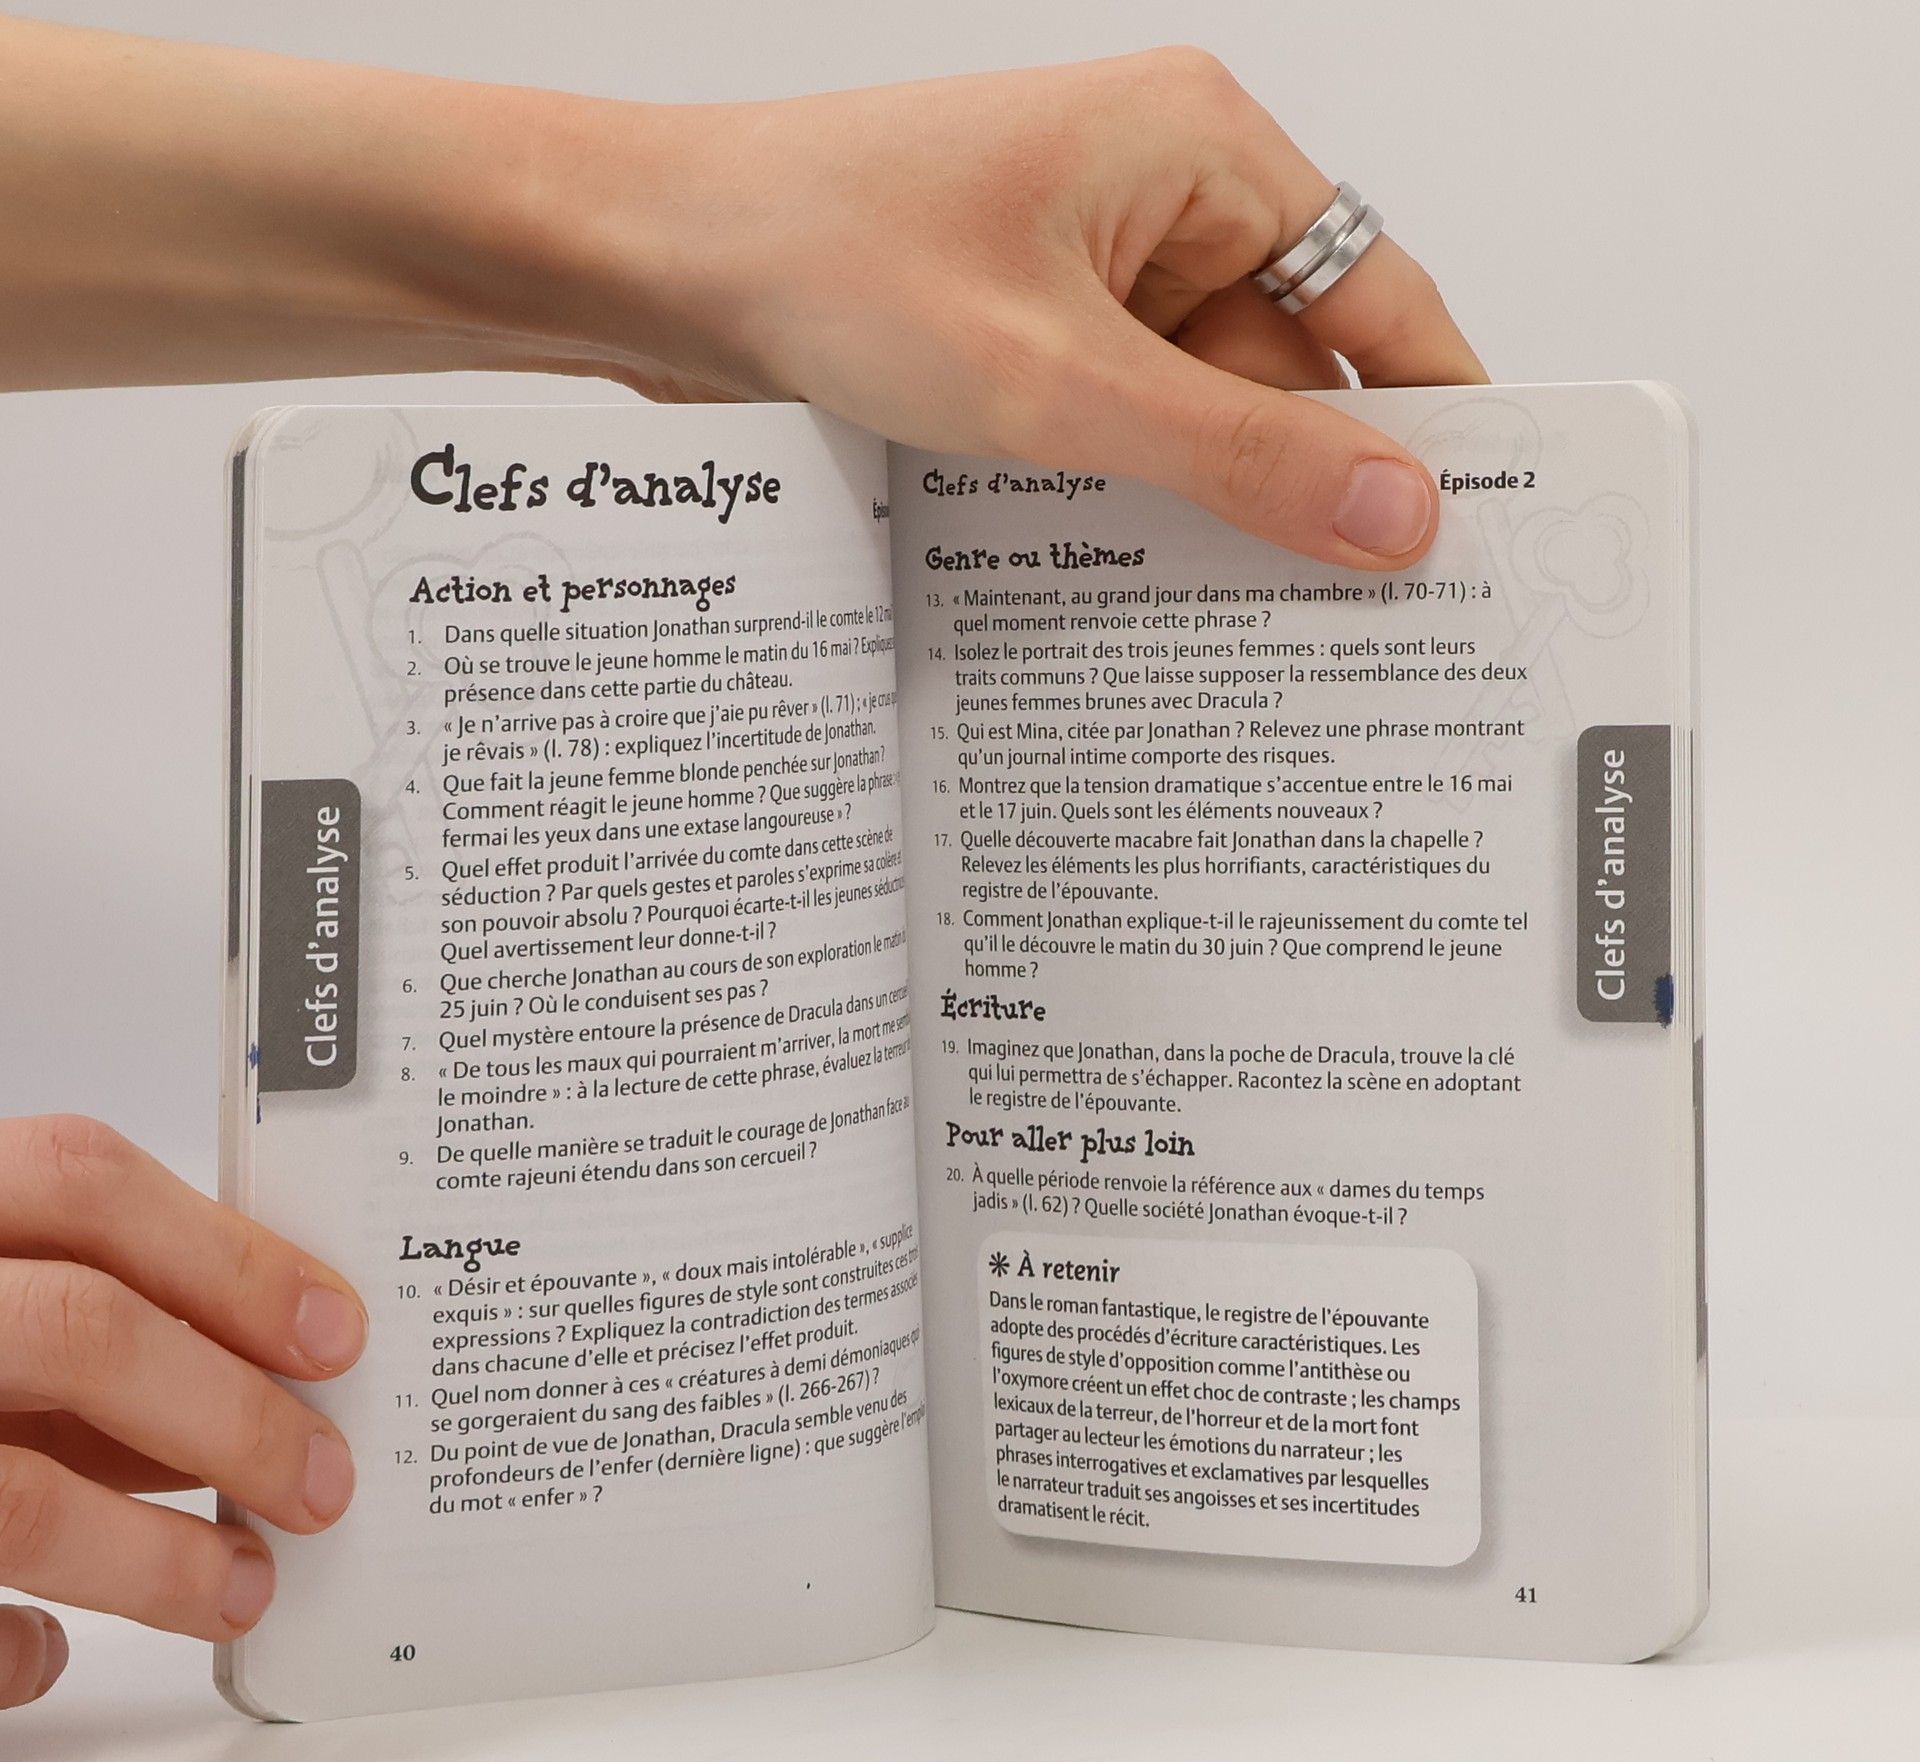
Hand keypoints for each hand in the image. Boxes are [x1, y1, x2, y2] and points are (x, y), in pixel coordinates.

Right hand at [0, 1115, 363, 1709]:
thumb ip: (71, 1295)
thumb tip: (254, 1354)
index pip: (82, 1180)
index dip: (228, 1256)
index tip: (334, 1333)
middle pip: (81, 1333)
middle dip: (230, 1415)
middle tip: (322, 1479)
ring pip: (13, 1497)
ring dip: (153, 1556)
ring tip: (241, 1587)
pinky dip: (4, 1645)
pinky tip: (45, 1652)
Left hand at [1, 32, 1480, 568]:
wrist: (643, 264)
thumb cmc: (822, 262)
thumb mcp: (1055, 383)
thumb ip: (1236, 455)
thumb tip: (1402, 513)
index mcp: (1203, 155)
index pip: (1380, 301)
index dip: (1433, 424)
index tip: (1475, 540)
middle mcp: (1158, 205)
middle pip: (1287, 377)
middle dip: (1300, 497)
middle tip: (1347, 639)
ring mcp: (1085, 275)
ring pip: (1194, 420)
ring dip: (1200, 512)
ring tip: (1232, 633)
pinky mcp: (1021, 336)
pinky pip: (1115, 431)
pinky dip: (1124, 503)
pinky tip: (1129, 587)